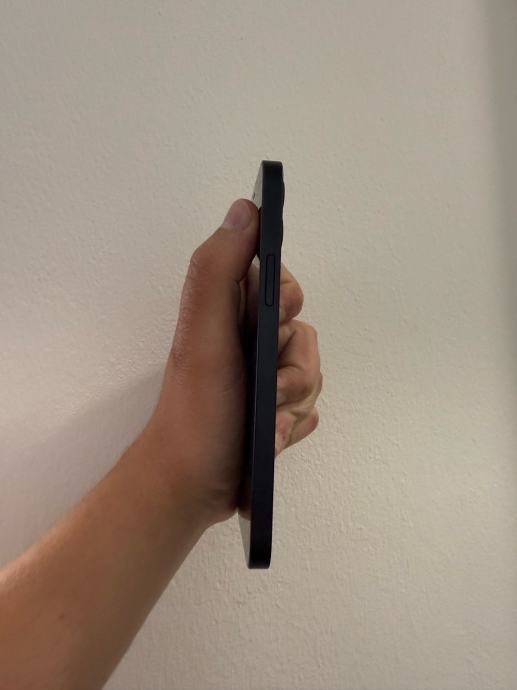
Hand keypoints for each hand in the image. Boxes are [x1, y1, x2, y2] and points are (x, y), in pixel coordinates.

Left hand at [142, 199, 321, 525]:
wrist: (192, 486)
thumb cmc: (197, 410)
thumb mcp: (204, 335)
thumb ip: (219, 270)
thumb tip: (246, 208)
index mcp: (227, 312)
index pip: (279, 281)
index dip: (285, 301)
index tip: (272, 324)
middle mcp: (247, 340)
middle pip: (303, 332)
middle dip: (292, 369)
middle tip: (266, 390)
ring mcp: (263, 378)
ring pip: (312, 373)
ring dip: (293, 404)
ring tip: (267, 426)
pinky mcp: (275, 410)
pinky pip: (309, 407)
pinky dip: (294, 425)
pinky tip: (271, 439)